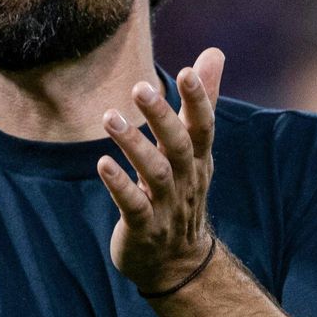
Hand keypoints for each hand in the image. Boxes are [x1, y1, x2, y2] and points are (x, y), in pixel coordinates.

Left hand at [97, 48, 225, 294]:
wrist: (177, 263)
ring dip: (134, 145)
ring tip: (110, 118)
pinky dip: (119, 184)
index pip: (204, 126)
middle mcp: (187, 180)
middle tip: (139, 87)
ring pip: (156, 173)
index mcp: (199, 159)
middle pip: (180, 145)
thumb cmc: (182, 193)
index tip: (187, 71)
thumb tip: (213, 53)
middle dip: (162, 116)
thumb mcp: (195, 149)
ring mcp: (167, 206)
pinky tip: (102, 164)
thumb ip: (202, 102)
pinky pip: (133, 205)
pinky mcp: (144, 228)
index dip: (199, 100)